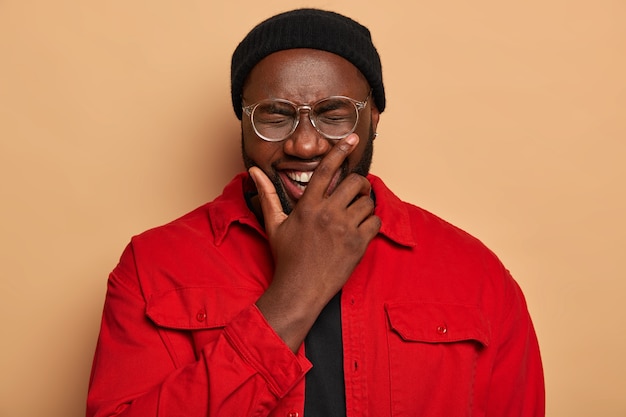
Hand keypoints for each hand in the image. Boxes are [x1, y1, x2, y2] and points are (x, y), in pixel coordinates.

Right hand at [249, 134, 380, 351]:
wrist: (300, 290)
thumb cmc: (287, 257)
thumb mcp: (275, 225)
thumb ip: (267, 195)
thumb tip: (253, 171)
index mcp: (308, 206)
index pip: (326, 170)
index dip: (340, 150)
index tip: (351, 138)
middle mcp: (328, 214)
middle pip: (355, 182)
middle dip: (359, 184)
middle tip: (356, 192)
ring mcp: (345, 229)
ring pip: (368, 202)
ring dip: (366, 205)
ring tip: (356, 214)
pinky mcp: (358, 244)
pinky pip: (376, 222)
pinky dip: (372, 223)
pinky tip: (362, 230)